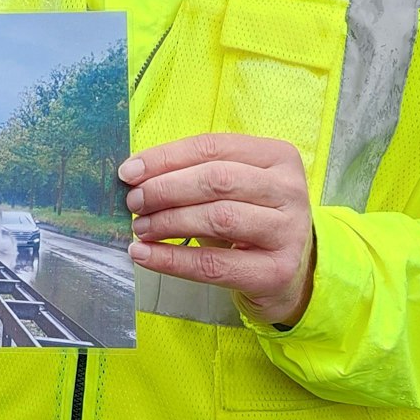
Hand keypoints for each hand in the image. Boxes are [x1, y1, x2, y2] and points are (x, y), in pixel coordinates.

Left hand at [118, 133, 314, 327]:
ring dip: (169, 222)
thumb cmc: (250, 219)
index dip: (166, 157)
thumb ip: (193, 174)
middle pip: (217, 180)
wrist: (288, 272)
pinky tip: (145, 255)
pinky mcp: (276, 272)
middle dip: (166, 189)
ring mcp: (288, 232)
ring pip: (218, 218)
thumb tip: (135, 176)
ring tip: (140, 228)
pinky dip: (172, 259)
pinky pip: (214, 265)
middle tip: (134, 201)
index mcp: (278, 157)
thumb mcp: (232, 188)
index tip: (129, 172)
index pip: (213, 147)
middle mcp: (289, 190)